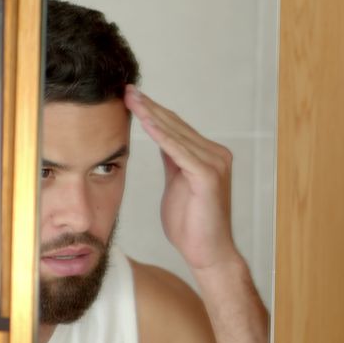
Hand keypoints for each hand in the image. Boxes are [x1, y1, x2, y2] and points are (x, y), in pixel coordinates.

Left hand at [125, 86, 239, 270]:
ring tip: (131, 99)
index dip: (154, 111)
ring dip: (151, 115)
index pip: (177, 127)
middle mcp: (216, 155)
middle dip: (150, 107)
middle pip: (176, 125)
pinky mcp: (208, 175)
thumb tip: (159, 138)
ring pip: (176, 133)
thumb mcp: (177, 183)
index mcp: (209, 156)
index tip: (132, 97)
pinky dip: (160, 135)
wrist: (207, 253)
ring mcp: (214, 163)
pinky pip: (178, 151)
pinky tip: (144, 121)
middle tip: (127, 90)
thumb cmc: (192, 225)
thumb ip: (173, 160)